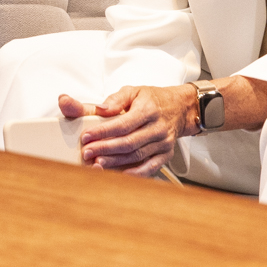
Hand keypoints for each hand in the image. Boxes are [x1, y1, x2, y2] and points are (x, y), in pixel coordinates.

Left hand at [58, 85, 197, 177]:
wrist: (180, 108)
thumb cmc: (154, 100)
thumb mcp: (134, 91)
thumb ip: (116, 99)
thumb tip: (101, 108)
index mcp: (147, 110)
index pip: (122, 124)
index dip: (103, 132)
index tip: (87, 136)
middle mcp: (157, 128)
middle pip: (128, 142)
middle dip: (105, 149)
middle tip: (87, 152)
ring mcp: (163, 143)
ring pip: (137, 156)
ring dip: (116, 162)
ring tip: (98, 163)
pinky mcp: (166, 154)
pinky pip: (151, 167)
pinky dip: (136, 173)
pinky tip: (122, 174)